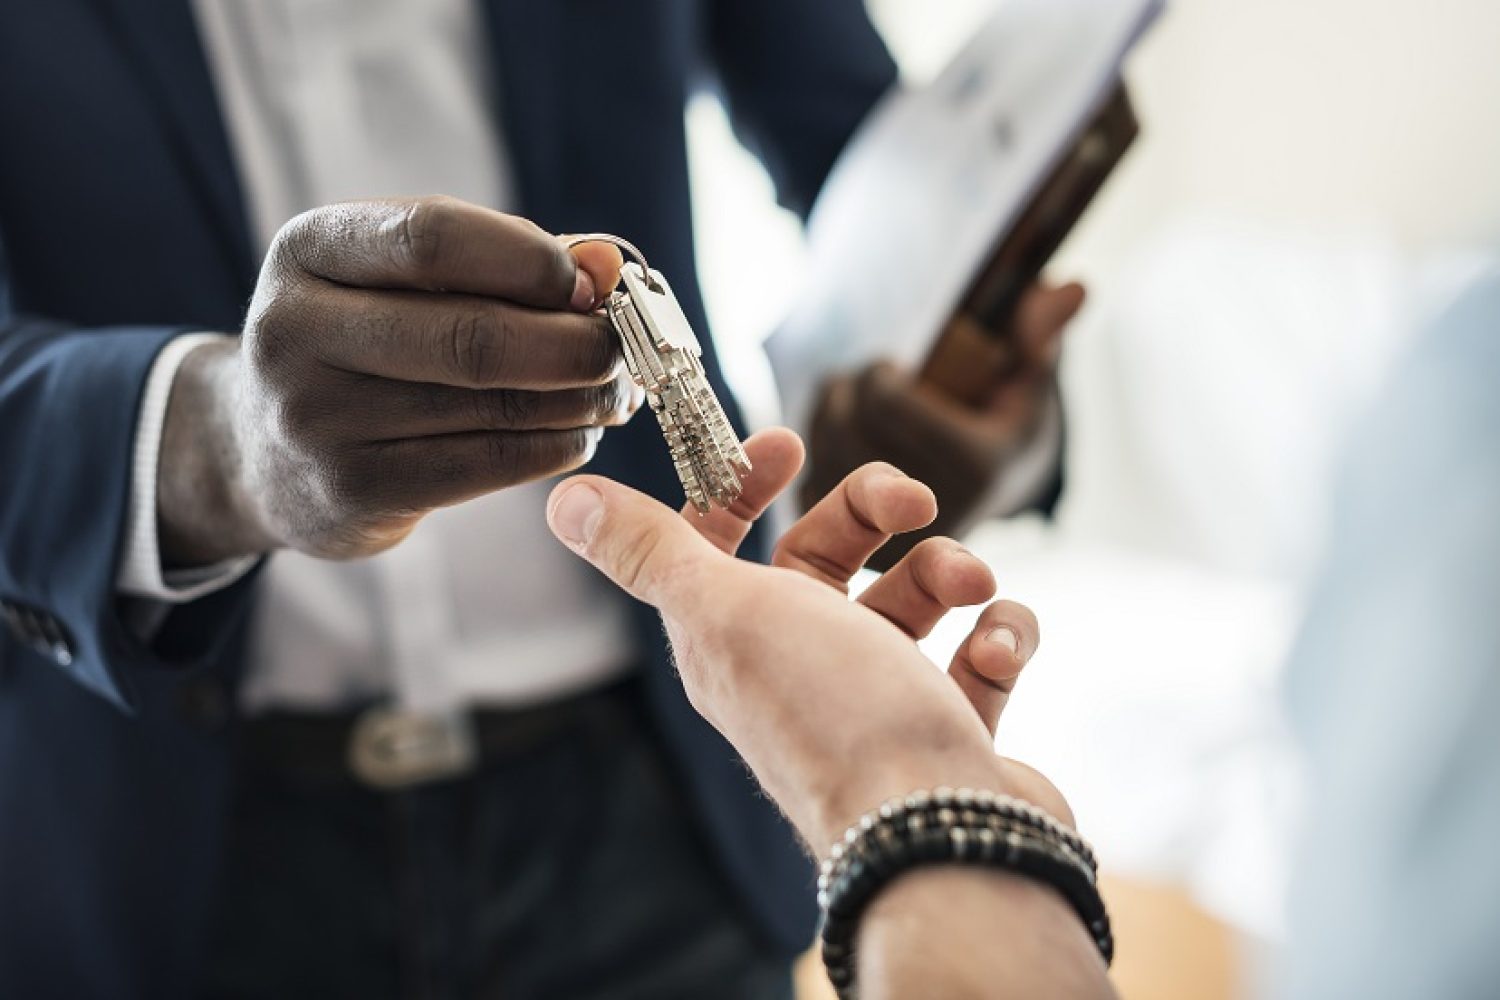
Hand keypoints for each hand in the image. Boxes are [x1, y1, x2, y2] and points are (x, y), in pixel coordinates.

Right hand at [158, 197, 636, 564]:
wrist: (263, 451)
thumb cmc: (365, 342)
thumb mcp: (405, 279)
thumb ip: (505, 260)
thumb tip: (606, 263)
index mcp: (308, 249)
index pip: (433, 237)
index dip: (531, 260)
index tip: (592, 283)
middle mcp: (295, 331)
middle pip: (472, 335)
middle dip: (573, 343)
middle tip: (621, 349)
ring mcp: (318, 419)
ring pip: (490, 406)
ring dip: (577, 399)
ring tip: (614, 392)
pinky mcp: (352, 491)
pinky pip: (485, 465)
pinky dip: (553, 447)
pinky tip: (577, 433)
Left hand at [545, 427, 1070, 854]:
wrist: (939, 834)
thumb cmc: (831, 714)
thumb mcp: (724, 612)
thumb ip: (650, 551)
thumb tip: (564, 499)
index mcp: (732, 639)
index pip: (720, 544)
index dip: (743, 486)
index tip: (789, 445)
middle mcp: (799, 668)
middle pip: (826, 557)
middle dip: (873, 512)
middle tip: (916, 502)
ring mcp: (877, 700)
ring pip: (913, 598)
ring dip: (948, 570)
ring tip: (972, 587)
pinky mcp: (947, 728)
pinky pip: (978, 654)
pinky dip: (999, 636)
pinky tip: (997, 648)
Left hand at [804, 282, 1083, 566]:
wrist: (987, 497)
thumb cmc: (1006, 424)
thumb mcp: (1029, 381)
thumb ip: (1041, 334)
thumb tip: (1073, 288)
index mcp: (976, 467)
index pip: (886, 401)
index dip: (879, 373)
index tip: (894, 367)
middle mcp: (930, 510)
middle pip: (848, 421)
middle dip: (852, 388)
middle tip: (872, 382)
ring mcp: (890, 536)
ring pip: (821, 448)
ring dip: (830, 413)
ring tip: (859, 406)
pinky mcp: (855, 550)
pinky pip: (806, 480)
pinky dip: (817, 452)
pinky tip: (843, 439)